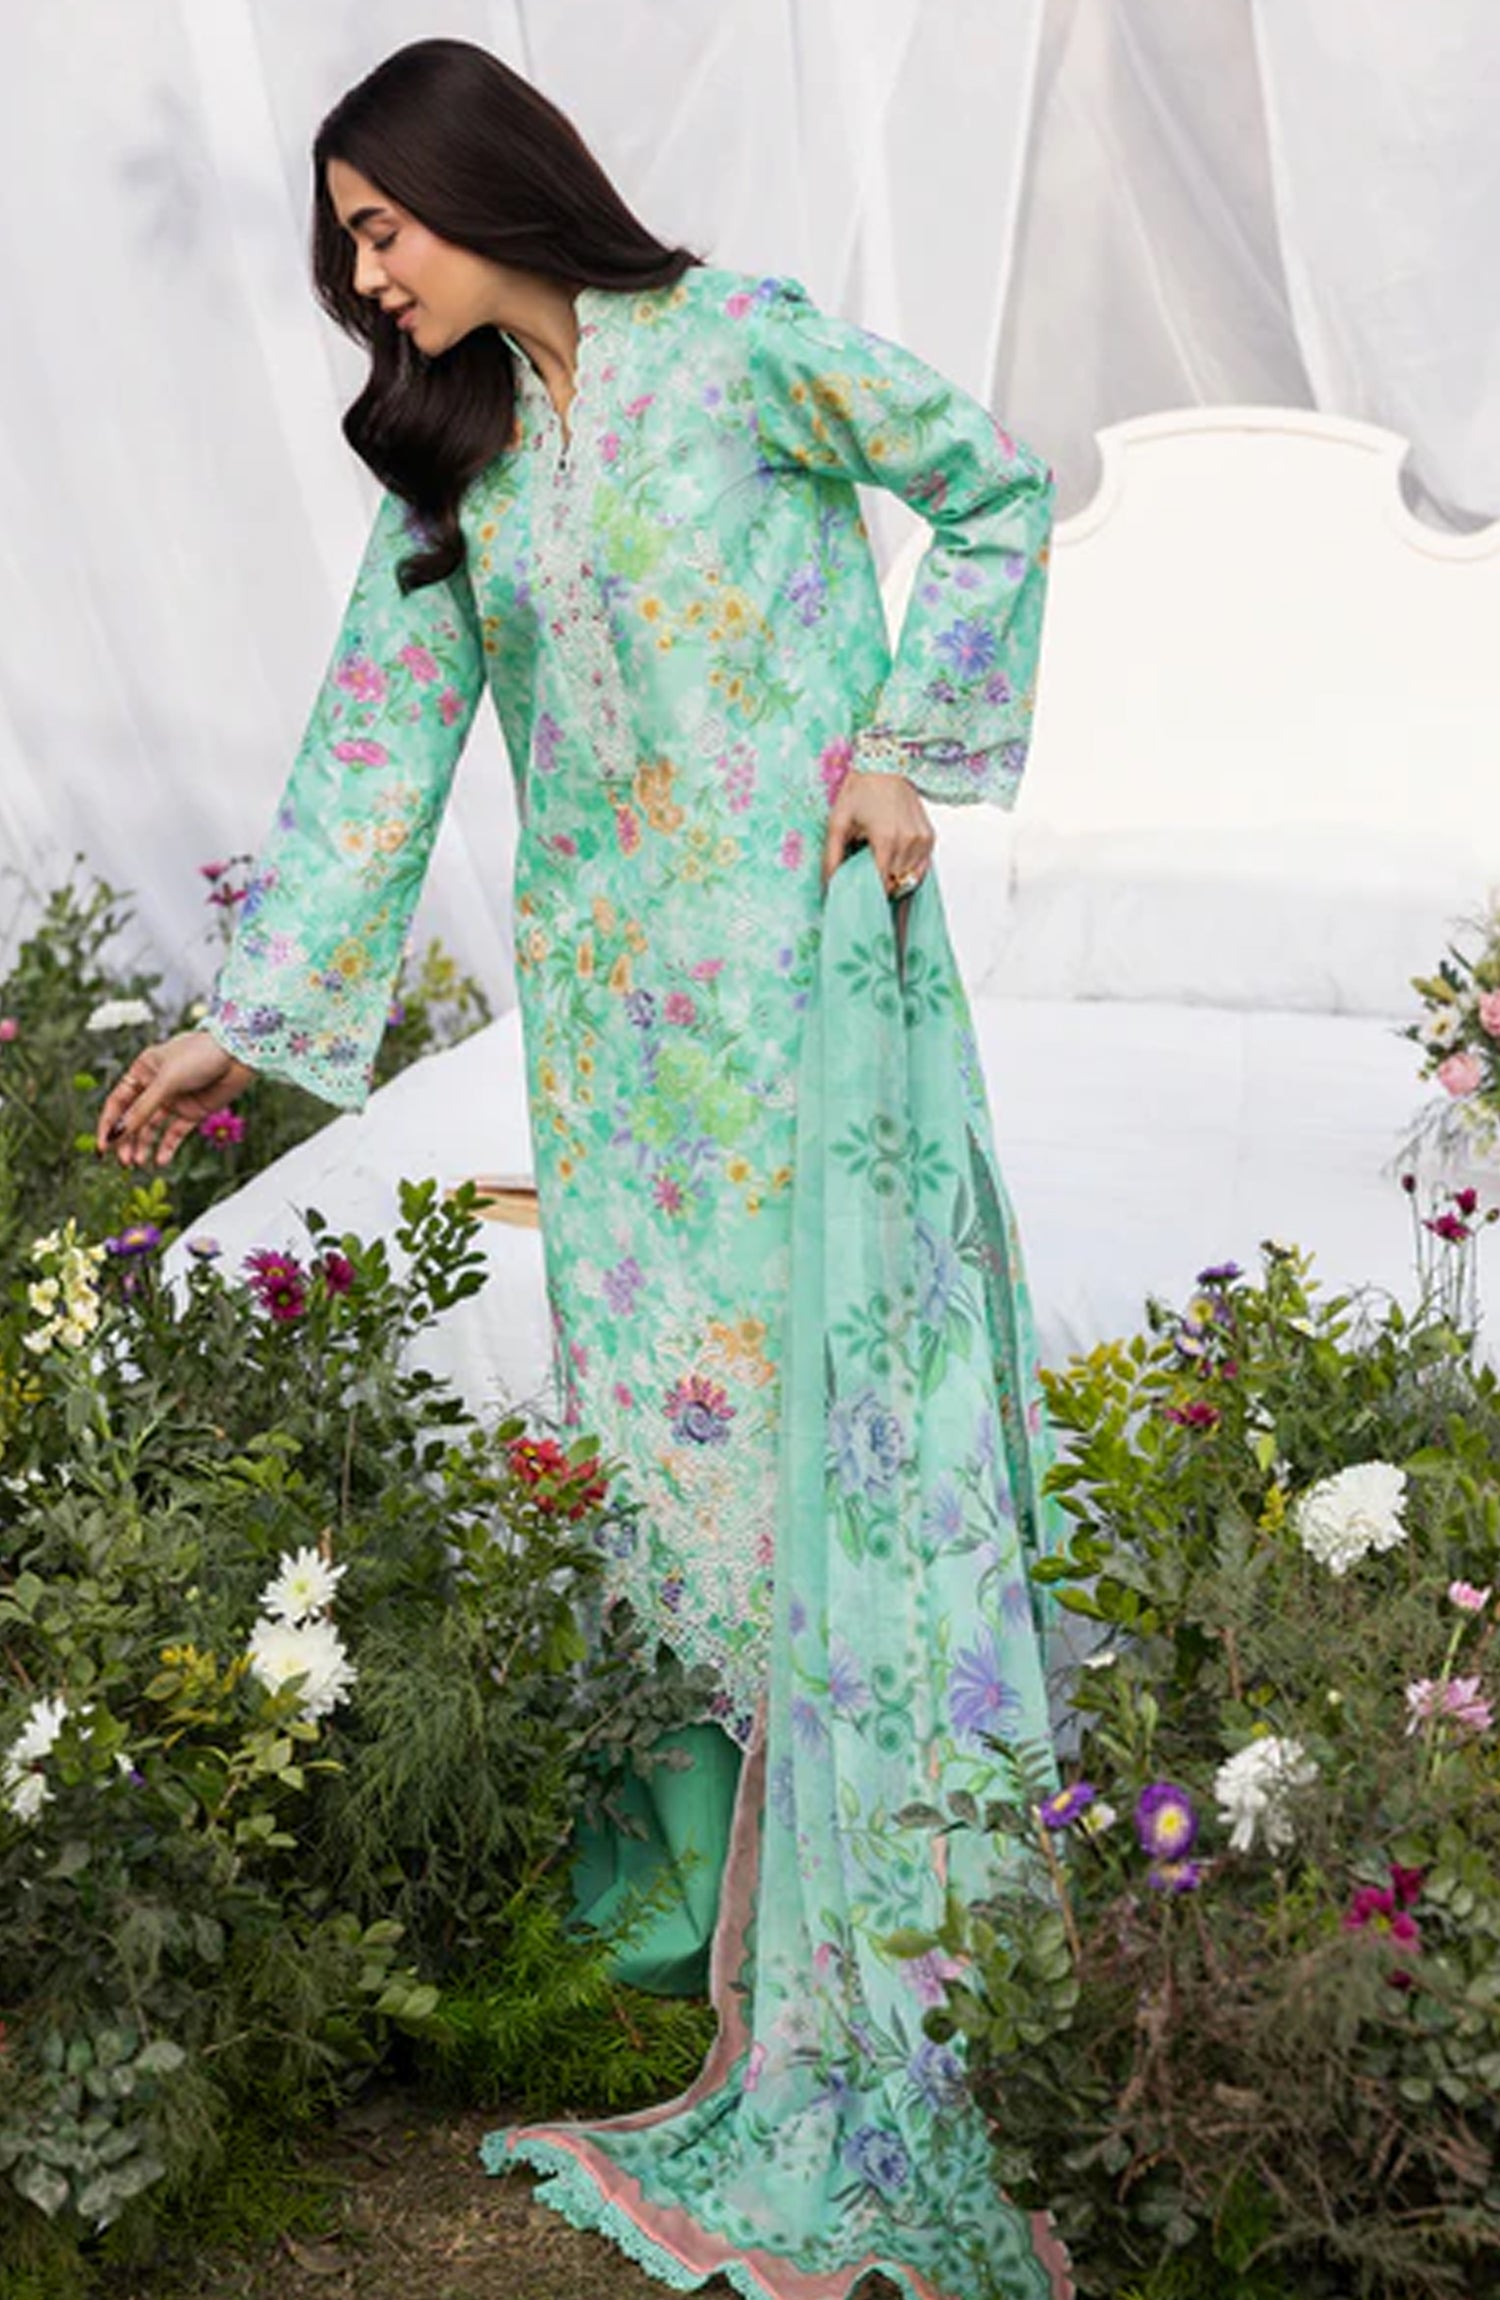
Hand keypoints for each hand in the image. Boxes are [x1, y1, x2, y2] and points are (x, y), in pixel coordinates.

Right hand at [96, 1031, 256, 1168]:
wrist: (238, 1055)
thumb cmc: (199, 1056)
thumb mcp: (167, 1081)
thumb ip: (142, 1109)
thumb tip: (117, 1134)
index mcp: (142, 1071)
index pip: (118, 1102)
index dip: (109, 1125)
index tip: (103, 1147)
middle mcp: (155, 1086)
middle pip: (133, 1119)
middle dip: (127, 1141)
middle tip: (124, 1162)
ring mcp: (174, 1100)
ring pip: (152, 1129)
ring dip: (144, 1146)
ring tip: (140, 1163)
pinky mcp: (193, 1112)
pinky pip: (175, 1133)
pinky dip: (167, 1147)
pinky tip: (161, 1161)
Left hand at [823, 769, 934, 895]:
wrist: (884, 765)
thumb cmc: (860, 790)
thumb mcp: (838, 822)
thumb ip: (832, 857)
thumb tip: (829, 886)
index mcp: (886, 839)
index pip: (882, 884)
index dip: (870, 892)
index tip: (860, 890)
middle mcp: (909, 841)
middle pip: (896, 883)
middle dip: (881, 884)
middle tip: (866, 870)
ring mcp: (922, 840)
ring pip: (909, 878)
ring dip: (895, 877)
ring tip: (880, 860)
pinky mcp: (929, 837)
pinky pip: (921, 868)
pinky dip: (907, 869)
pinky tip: (894, 858)